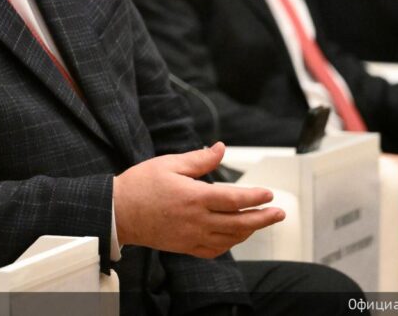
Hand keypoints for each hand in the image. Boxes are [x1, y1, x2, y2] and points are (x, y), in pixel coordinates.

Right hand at [113, 141, 284, 257]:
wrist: (118, 213)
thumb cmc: (140, 185)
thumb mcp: (169, 164)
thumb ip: (199, 159)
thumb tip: (220, 148)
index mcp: (194, 197)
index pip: (234, 199)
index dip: (255, 197)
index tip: (269, 194)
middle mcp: (196, 220)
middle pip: (239, 223)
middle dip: (263, 218)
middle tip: (279, 213)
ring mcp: (191, 236)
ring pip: (229, 239)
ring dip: (249, 231)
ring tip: (261, 221)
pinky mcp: (184, 246)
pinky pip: (214, 250)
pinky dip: (230, 244)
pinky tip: (236, 236)